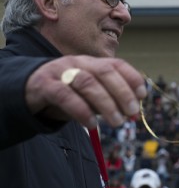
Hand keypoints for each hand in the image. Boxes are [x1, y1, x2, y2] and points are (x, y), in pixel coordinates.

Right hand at [25, 55, 146, 128]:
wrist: (26, 89)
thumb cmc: (65, 93)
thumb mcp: (89, 96)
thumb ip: (108, 101)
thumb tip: (131, 113)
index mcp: (92, 63)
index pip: (116, 64)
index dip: (132, 78)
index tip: (142, 95)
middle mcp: (78, 63)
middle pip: (105, 72)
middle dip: (122, 92)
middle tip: (132, 112)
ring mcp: (60, 71)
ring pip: (87, 82)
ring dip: (106, 103)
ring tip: (117, 122)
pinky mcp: (45, 85)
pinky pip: (65, 96)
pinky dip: (82, 110)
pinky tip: (92, 124)